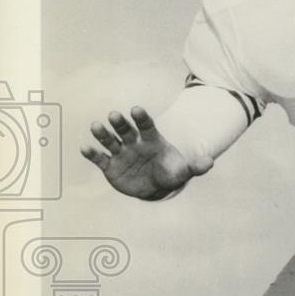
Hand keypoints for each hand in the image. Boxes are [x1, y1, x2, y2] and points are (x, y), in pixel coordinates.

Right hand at [80, 106, 212, 199]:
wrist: (155, 185)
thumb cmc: (170, 173)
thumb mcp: (184, 171)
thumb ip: (196, 166)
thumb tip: (210, 162)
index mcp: (152, 140)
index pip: (147, 126)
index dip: (142, 118)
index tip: (136, 109)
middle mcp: (134, 143)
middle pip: (126, 130)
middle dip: (120, 123)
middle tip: (115, 115)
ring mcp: (121, 153)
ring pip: (110, 140)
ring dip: (103, 133)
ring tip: (95, 126)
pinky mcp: (110, 166)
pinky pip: (100, 158)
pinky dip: (92, 153)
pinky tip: (84, 147)